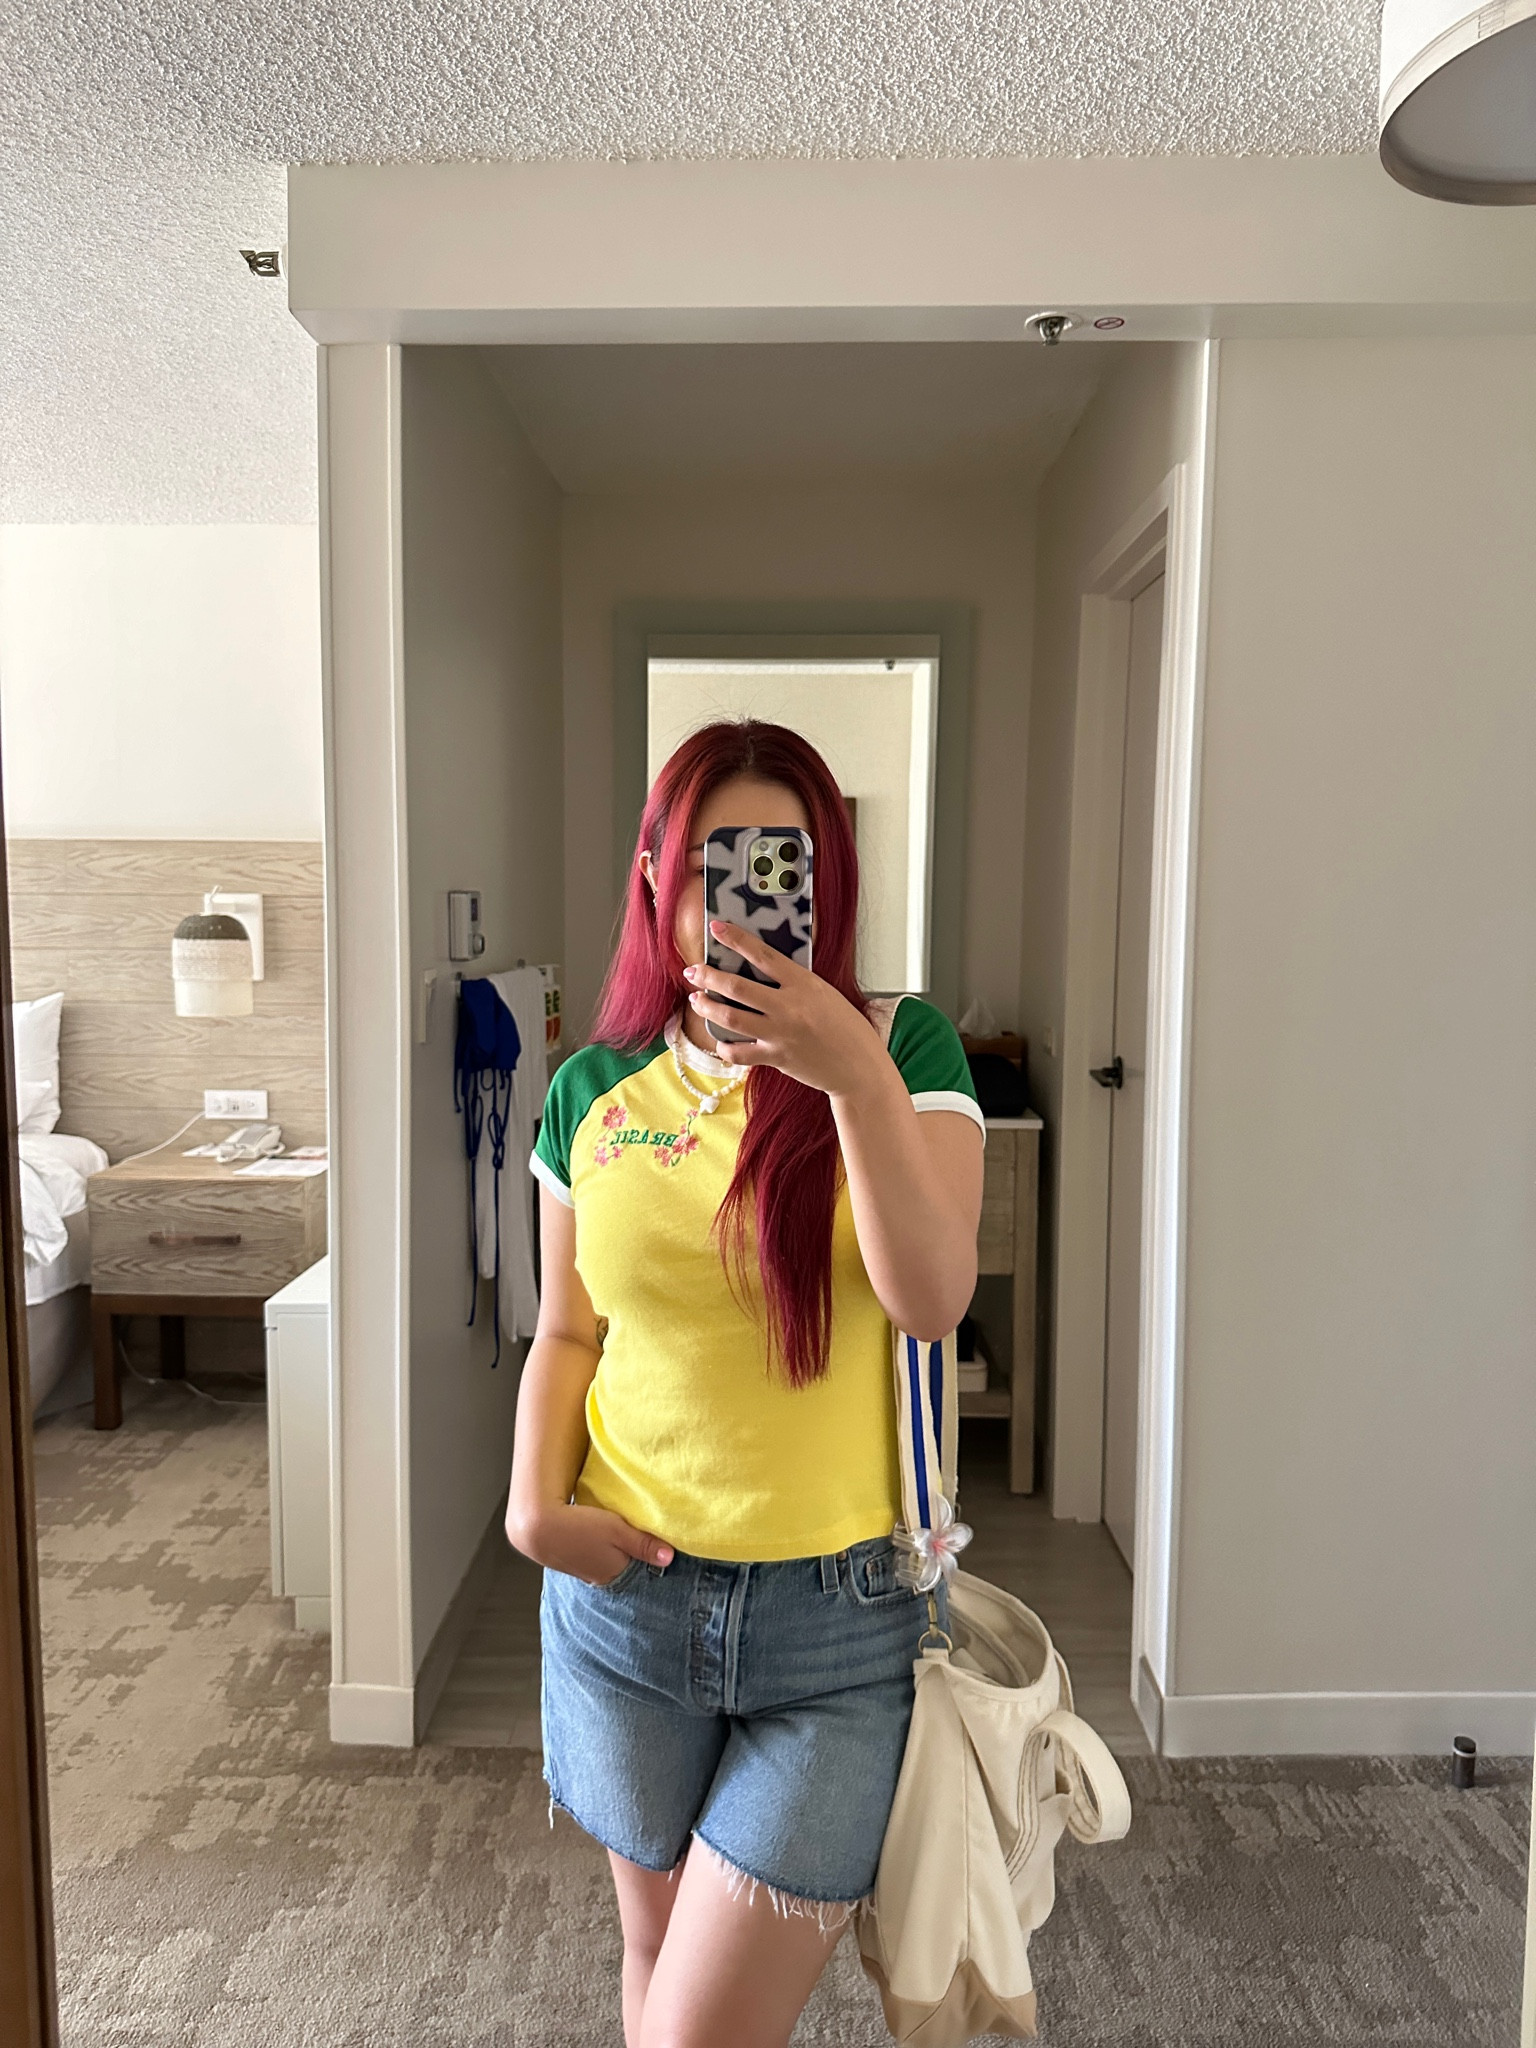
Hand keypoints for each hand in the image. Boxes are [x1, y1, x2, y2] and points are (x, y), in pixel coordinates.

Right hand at [507, 1502, 674, 1585]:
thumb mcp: (618, 1531)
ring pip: (607, 1560)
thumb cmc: (580, 1528)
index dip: (648, 1555)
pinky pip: (591, 1556)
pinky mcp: (571, 1561)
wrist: (538, 1527)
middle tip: (635, 1535)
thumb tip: (669, 1558)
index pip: (640, 1568)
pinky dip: (596, 1547)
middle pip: (623, 1565)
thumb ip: (644, 1544)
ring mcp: (584, 1571)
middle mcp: (600, 1578)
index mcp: (615, 1573)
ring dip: (612, 1549)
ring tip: (614, 1533)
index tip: (655, 1543)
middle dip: (631, 1553)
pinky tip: (593, 1535)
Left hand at [683, 921, 889, 1100]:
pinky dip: (724, 1046)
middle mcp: (789, 1007)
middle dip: (709, 977)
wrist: (859, 1067)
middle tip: (694, 971)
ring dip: (709, 1007)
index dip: (736, 939)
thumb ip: (795, 983)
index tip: (717, 928)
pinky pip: (739, 1052)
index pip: (763, 955)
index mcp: (804, 984)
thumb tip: (763, 971)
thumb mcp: (824, 993)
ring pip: (731, 1018)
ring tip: (697, 1000)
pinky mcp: (776, 1058)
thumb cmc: (847, 1029)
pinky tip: (719, 1039)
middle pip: (737, 988)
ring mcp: (780, 1034)